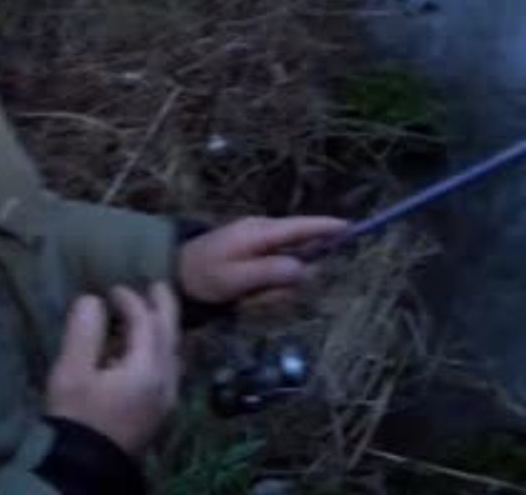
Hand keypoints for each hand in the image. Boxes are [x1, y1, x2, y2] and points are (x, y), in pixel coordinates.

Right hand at [44, 282, 180, 455]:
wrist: (84, 466)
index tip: (113, 289)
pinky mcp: (159, 410)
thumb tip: (92, 300)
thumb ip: (84, 332)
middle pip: (171, 334)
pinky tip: (144, 348)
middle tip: (157, 285)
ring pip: (173, 352)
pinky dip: (160, 348)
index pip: (146, 322)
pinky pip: (168, 368)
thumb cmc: (76, 416)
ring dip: (164, 328)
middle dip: (164, 307)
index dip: (131, 301)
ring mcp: (166, 398)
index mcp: (147, 368)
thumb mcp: (71, 372)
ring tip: (151, 312)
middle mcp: (166, 381)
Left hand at [178, 216, 347, 306]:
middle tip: (261, 299)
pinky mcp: (256, 254)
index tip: (350, 228)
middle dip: (288, 281)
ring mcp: (260, 242)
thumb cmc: (202, 275)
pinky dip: (266, 289)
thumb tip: (305, 269)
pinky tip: (247, 297)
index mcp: (260, 233)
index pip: (300, 227)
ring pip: (287, 268)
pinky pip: (274, 272)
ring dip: (274, 289)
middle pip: (298, 254)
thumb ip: (270, 272)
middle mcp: (264, 232)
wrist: (174, 271)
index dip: (326, 227)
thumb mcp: (235, 278)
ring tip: (248, 299)